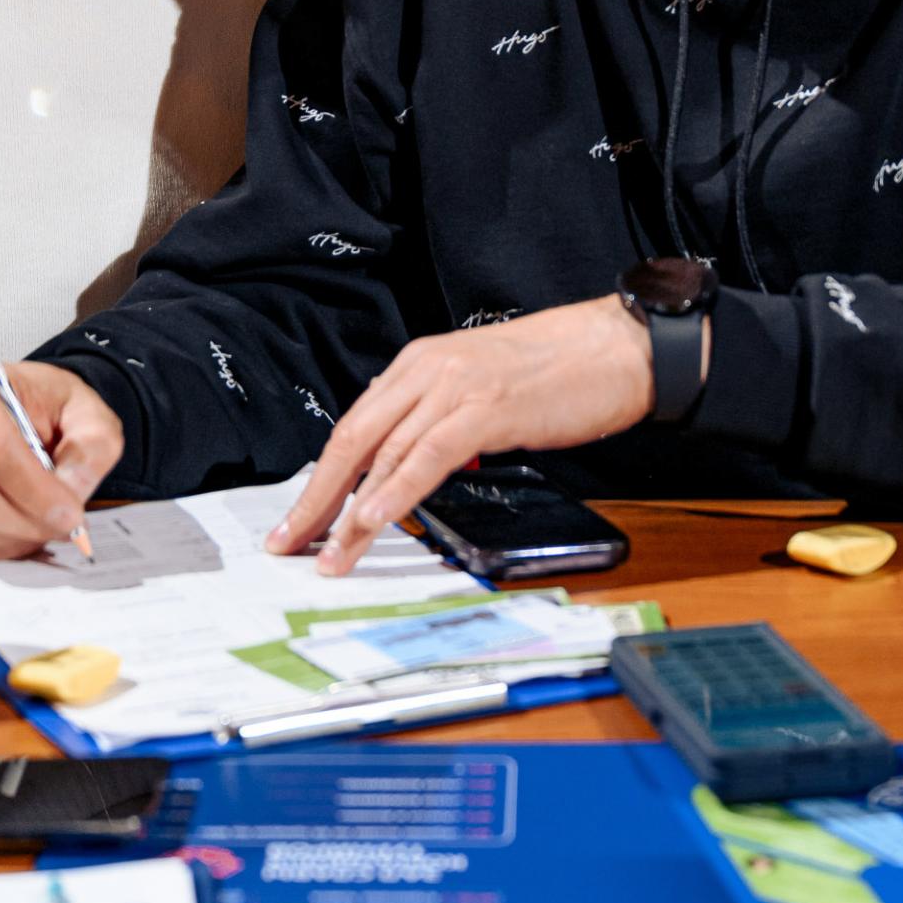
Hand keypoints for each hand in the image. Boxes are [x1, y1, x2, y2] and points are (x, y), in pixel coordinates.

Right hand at [0, 358, 123, 560]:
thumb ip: (91, 448)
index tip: (70, 513)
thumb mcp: (90, 416)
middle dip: (19, 521)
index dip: (32, 489)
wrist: (26, 413)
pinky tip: (17, 535)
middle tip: (61, 529)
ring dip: (6, 538)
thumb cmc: (53, 410)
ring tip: (42, 528)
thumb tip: (70, 491)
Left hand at [266, 294, 655, 577]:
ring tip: (329, 555)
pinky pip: (426, 457)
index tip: (300, 518)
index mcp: (419, 364)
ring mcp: (454, 387)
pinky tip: (374, 521)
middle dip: (315, 498)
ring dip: (348, 512)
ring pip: (382, 454)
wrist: (615, 347)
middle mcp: (426, 370)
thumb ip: (439, 419)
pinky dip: (395, 492)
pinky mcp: (485, 408)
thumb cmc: (557, 372)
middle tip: (288, 543)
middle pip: (352, 440)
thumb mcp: (480, 388)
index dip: (322, 476)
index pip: (355, 426)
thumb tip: (409, 464)